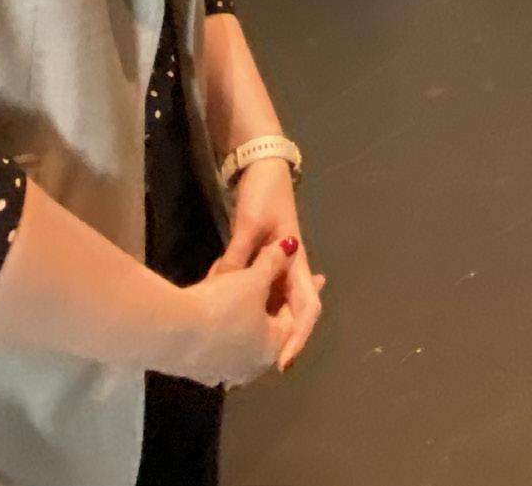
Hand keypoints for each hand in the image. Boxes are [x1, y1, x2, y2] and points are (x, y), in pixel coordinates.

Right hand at [174, 241, 292, 387]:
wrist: (171, 332)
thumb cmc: (224, 306)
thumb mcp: (254, 278)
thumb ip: (275, 261)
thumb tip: (291, 246)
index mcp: (271, 347)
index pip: (291, 318)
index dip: (291, 293)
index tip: (297, 281)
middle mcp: (251, 367)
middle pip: (264, 329)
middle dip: (265, 306)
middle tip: (263, 286)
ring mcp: (223, 372)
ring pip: (238, 337)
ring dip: (239, 316)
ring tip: (232, 293)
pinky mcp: (197, 371)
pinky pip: (215, 343)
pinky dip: (217, 325)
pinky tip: (208, 310)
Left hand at [209, 158, 324, 371]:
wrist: (261, 166)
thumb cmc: (264, 195)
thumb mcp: (250, 227)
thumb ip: (240, 259)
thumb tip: (224, 290)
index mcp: (296, 262)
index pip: (308, 308)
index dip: (298, 338)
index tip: (284, 363)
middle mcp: (291, 269)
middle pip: (291, 313)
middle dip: (277, 339)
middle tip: (251, 365)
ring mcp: (277, 265)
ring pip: (273, 305)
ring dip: (260, 324)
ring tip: (240, 349)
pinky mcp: (262, 260)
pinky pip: (258, 293)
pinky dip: (247, 306)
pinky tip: (228, 314)